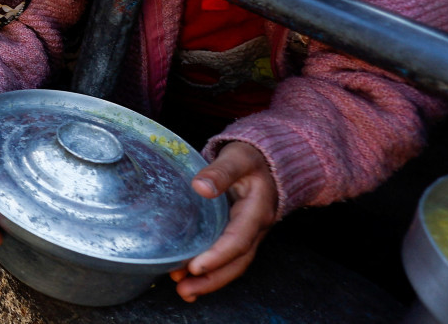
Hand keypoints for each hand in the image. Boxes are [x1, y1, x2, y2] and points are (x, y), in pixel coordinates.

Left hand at [170, 141, 276, 301]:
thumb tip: (200, 186)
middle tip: (184, 290)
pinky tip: (188, 277)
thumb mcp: (238, 158)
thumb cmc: (250, 157)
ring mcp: (247, 233)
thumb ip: (220, 171)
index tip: (195, 267)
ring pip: (232, 265)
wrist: (266, 160)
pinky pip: (226, 258)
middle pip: (236, 262)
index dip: (218, 256)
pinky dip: (209, 270)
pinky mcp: (236, 233)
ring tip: (182, 290)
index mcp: (257, 211)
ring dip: (209, 280)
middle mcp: (254, 228)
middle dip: (211, 279)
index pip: (238, 240)